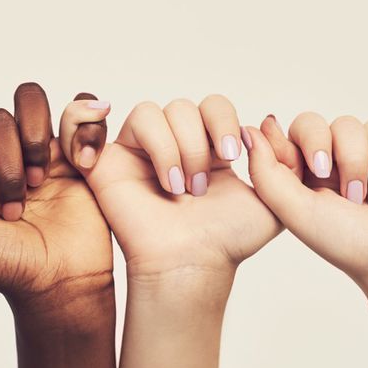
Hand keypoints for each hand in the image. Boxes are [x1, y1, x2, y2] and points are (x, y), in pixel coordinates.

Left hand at [0, 83, 116, 367]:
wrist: (59, 284)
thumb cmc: (3, 267)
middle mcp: (2, 153)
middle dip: (6, 166)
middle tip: (15, 210)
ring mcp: (41, 149)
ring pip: (30, 102)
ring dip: (36, 142)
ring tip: (43, 184)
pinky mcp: (78, 150)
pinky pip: (79, 106)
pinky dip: (81, 126)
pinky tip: (80, 163)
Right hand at [67, 95, 287, 276]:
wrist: (191, 263)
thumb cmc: (227, 240)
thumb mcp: (275, 196)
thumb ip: (281, 159)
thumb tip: (260, 122)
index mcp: (206, 145)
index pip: (213, 105)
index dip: (222, 122)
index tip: (230, 158)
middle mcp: (171, 143)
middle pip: (182, 106)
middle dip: (195, 143)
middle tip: (199, 186)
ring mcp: (136, 152)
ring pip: (149, 113)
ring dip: (168, 148)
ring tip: (174, 187)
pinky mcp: (103, 161)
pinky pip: (87, 120)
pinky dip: (86, 121)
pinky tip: (105, 151)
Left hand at [245, 114, 367, 314]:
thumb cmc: (348, 245)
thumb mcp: (295, 211)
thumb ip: (265, 173)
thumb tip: (246, 131)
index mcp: (312, 173)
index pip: (304, 131)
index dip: (310, 141)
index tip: (320, 170)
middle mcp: (344, 163)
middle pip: (340, 125)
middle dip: (349, 158)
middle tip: (353, 196)